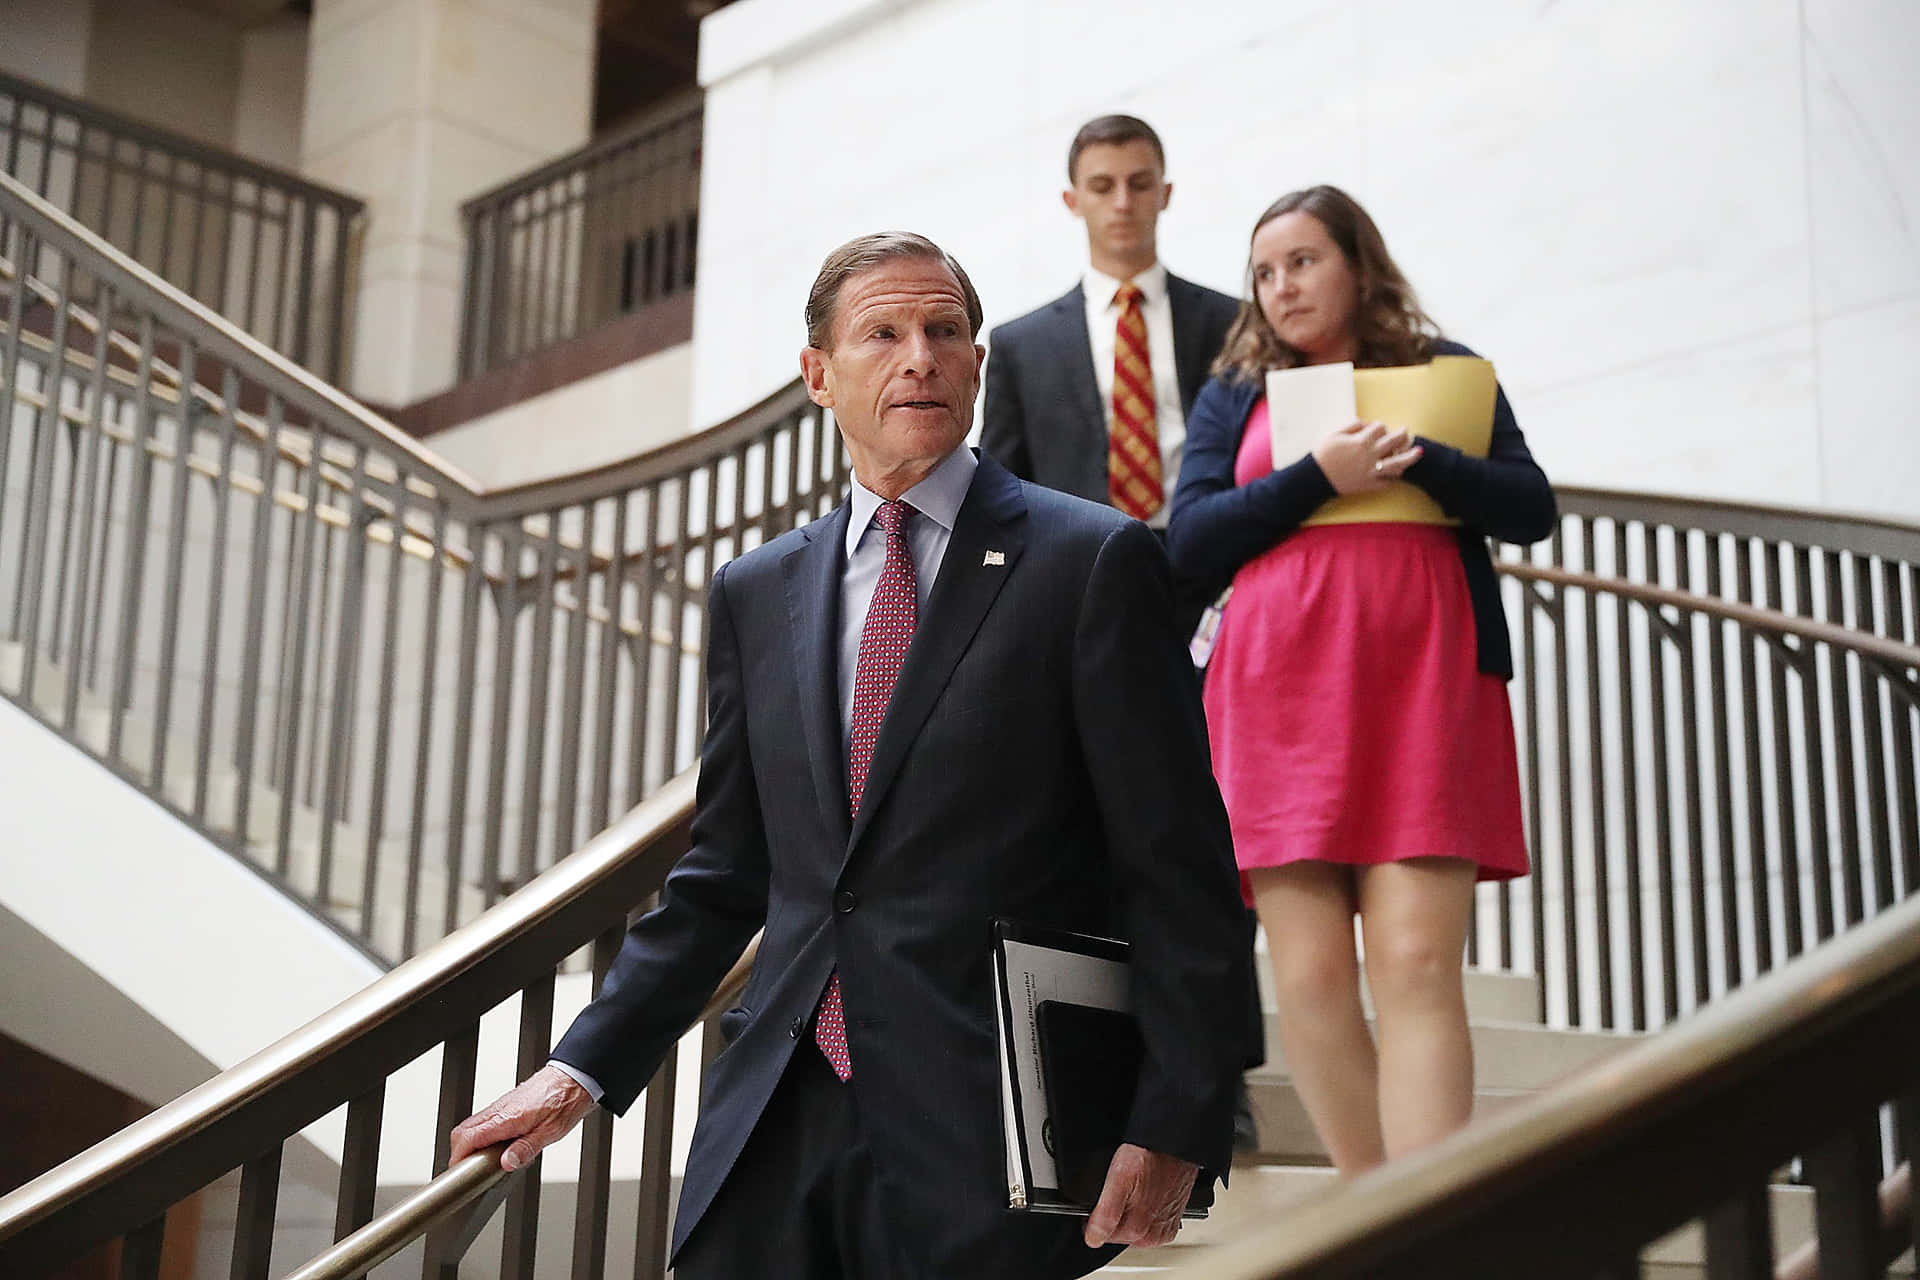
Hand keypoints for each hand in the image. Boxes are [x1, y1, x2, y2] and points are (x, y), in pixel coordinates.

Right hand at [448, 1064, 595, 1171]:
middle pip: (462, 1132)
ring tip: (483, 1162)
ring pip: (471, 1126)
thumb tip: (506, 1163)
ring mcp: (500, 1106)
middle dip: (460, 1153)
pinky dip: (481, 1136)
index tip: (460, 1173)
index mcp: (507, 1117)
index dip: (458, 1158)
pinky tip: (496, 1146)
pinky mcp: (506, 1105)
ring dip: (470, 1144)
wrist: (573, 1078)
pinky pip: (484, 1121)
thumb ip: (525, 1149)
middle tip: (470, 1171)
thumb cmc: (565, 1101)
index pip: (467, 1138)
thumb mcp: (550, 1132)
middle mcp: (499, 1110)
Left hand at [1083, 1143, 1198, 1249]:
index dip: (1095, 1216)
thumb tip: (1093, 1239)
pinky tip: (1145, 1193)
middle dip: (1114, 1214)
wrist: (1173, 1145)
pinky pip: (1149, 1223)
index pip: (1102, 1235)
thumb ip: (1105, 1215)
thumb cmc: (1148, 1156)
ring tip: (1134, 1188)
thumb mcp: (1118, 1180)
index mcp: (1137, 1231)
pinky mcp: (1172, 1221)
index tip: (1103, 1196)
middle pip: (1118, 1233)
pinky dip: (1144, 1211)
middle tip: (1120, 1187)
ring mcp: (1164, 1229)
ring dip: (1129, 1212)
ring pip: (1133, 1228)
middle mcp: (1153, 1236)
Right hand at [1311, 420, 1421, 494]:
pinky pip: (1387, 481)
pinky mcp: (1369, 484)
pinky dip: (1393, 477)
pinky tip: (1398, 473)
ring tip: (1419, 452)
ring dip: (1410, 457)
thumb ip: (1352, 426)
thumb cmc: (1322, 455)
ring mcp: (1371, 471)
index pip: (1380, 428)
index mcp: (1361, 441)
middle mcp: (1369, 455)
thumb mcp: (1334, 434)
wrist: (1314, 478)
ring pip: (1397, 463)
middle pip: (1393, 441)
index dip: (1380, 427)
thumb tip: (1366, 424)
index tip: (1378, 429)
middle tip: (1405, 433)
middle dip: (1402, 435)